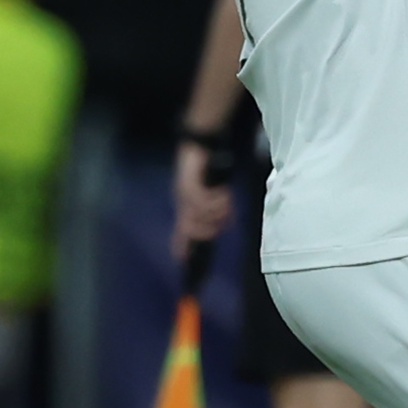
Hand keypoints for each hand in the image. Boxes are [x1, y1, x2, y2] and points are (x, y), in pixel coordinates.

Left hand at [170, 142, 232, 260]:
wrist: (200, 146)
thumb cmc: (206, 169)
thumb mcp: (210, 192)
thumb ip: (212, 209)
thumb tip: (221, 225)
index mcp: (185, 206)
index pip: (181, 231)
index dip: (181, 246)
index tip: (182, 260)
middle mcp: (183, 204)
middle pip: (193, 230)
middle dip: (210, 229)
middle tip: (225, 214)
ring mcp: (184, 195)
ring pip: (202, 217)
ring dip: (219, 210)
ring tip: (226, 198)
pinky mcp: (190, 185)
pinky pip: (204, 202)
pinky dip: (218, 200)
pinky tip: (223, 192)